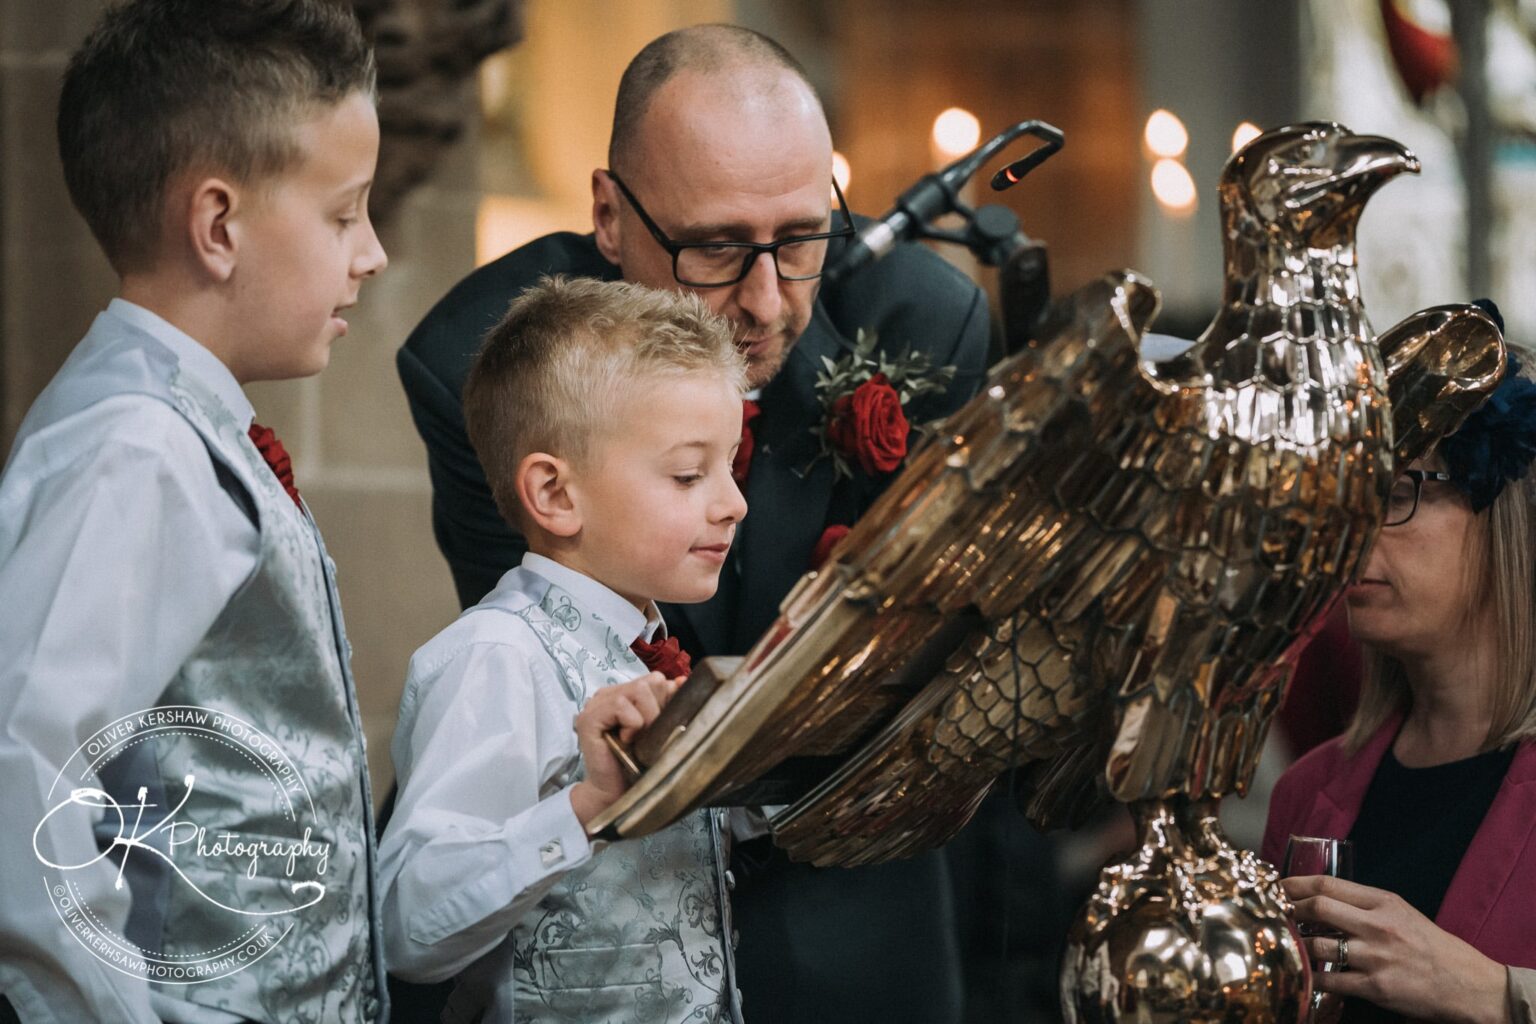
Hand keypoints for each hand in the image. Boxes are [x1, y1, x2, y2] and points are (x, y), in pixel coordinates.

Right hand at [568, 672, 679, 825]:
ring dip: (649, 717)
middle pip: (651, 681)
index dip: (668, 701)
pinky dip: (633, 724)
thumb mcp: (659, 729)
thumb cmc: (638, 764)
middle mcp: (608, 694)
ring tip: (639, 739)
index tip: (663, 726)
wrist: (616, 794)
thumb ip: (667, 703)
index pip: (656, 679)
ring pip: (639, 689)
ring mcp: (596, 704)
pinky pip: (622, 705)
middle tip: (650, 735)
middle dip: (660, 710)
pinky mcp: (589, 718)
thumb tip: (683, 681)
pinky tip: (626, 741)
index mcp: (624, 693)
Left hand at [1283, 875, 1509, 1023]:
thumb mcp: (1400, 912)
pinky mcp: (1376, 987)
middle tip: (1273, 914)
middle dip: (1289, 909)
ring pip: (1319, 944)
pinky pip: (1330, 979)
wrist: (1467, 983)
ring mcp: (1376, 957)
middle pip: (1318, 907)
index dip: (1294, 884)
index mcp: (1383, 902)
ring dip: (1296, 944)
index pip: (1328, 884)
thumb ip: (1363, 903)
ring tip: (1284, 943)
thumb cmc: (1431, 946)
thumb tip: (1319, 898)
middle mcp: (1378, 926)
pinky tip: (1302, 972)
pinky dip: (1311, 975)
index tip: (1275, 887)